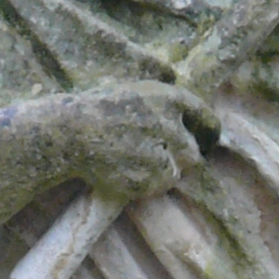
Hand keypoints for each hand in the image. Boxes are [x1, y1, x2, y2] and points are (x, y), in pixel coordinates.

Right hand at [62, 80, 219, 200]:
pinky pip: (157, 187)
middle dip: (180, 155)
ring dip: (161, 170)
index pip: (206, 118)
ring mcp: (163, 156)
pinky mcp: (150, 180)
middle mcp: (173, 127)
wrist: (71, 133)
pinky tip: (123, 170)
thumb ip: (165, 103)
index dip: (207, 131)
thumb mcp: (136, 91)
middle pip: (193, 151)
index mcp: (171, 99)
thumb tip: (189, 116)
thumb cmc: (99, 108)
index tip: (205, 139)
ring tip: (131, 160)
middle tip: (156, 153)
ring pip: (176, 172)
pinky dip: (146, 183)